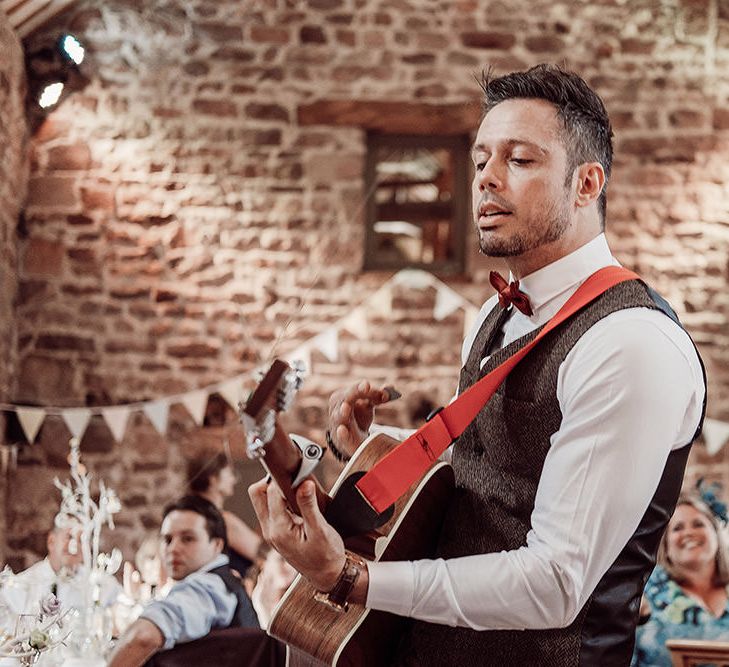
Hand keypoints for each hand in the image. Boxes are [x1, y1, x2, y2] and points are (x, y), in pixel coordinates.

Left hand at [249, 477, 345, 591]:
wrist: (327, 575)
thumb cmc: (326, 556)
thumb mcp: (320, 530)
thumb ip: (309, 505)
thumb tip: (304, 483)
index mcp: (278, 529)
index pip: (272, 493)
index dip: (285, 480)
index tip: (299, 475)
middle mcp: (269, 530)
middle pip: (257, 494)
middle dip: (272, 482)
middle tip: (294, 480)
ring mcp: (271, 532)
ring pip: (262, 500)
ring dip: (276, 491)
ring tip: (298, 491)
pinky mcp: (276, 532)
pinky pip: (270, 509)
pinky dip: (280, 500)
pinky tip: (297, 501)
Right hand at [328, 381, 391, 455]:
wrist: (349, 434)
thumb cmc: (359, 414)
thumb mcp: (369, 403)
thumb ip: (378, 396)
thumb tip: (391, 387)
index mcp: (346, 394)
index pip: (355, 388)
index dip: (362, 387)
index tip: (368, 385)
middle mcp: (339, 405)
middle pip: (347, 397)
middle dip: (354, 393)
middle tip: (365, 388)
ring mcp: (337, 420)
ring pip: (338, 415)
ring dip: (342, 412)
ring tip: (346, 407)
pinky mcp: (341, 436)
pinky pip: (341, 435)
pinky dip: (342, 433)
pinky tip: (342, 430)